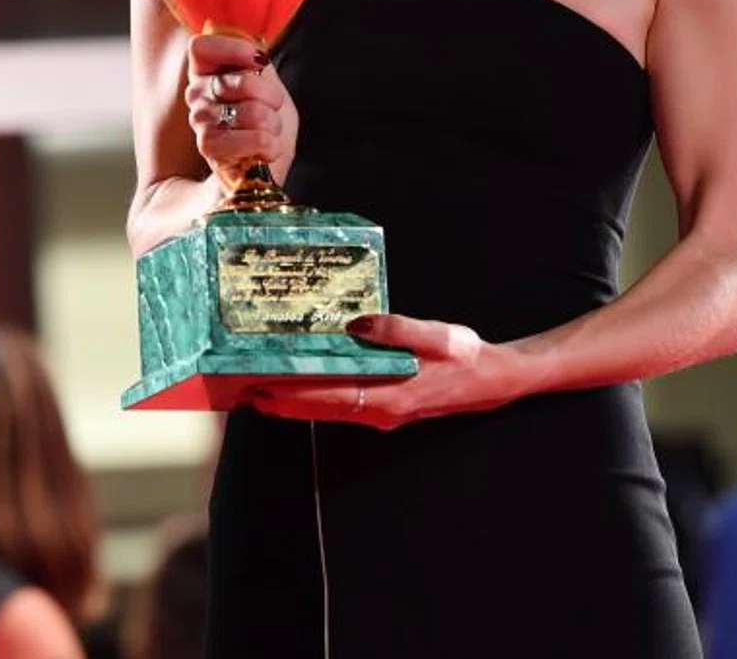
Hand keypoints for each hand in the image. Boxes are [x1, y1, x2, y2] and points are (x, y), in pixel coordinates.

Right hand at [185, 33, 296, 186]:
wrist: (267, 160)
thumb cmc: (265, 118)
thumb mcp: (265, 80)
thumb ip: (255, 59)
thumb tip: (256, 47)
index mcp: (205, 72)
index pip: (200, 47)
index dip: (234, 49)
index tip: (260, 61)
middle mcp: (196, 94)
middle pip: (241, 82)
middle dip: (271, 97)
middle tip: (270, 109)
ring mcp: (201, 121)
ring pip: (253, 112)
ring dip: (272, 124)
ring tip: (268, 131)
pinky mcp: (209, 147)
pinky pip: (253, 138)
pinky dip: (270, 144)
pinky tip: (266, 148)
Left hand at [246, 314, 540, 429]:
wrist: (495, 380)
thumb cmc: (468, 356)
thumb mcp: (438, 336)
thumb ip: (395, 329)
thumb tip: (355, 324)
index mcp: (389, 396)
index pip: (326, 397)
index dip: (289, 393)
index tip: (257, 385)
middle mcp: (379, 410)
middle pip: (317, 409)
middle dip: (278, 400)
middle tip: (240, 387)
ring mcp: (381, 412)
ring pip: (325, 410)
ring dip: (292, 401)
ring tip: (257, 387)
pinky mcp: (385, 407)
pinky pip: (341, 406)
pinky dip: (315, 398)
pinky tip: (300, 384)